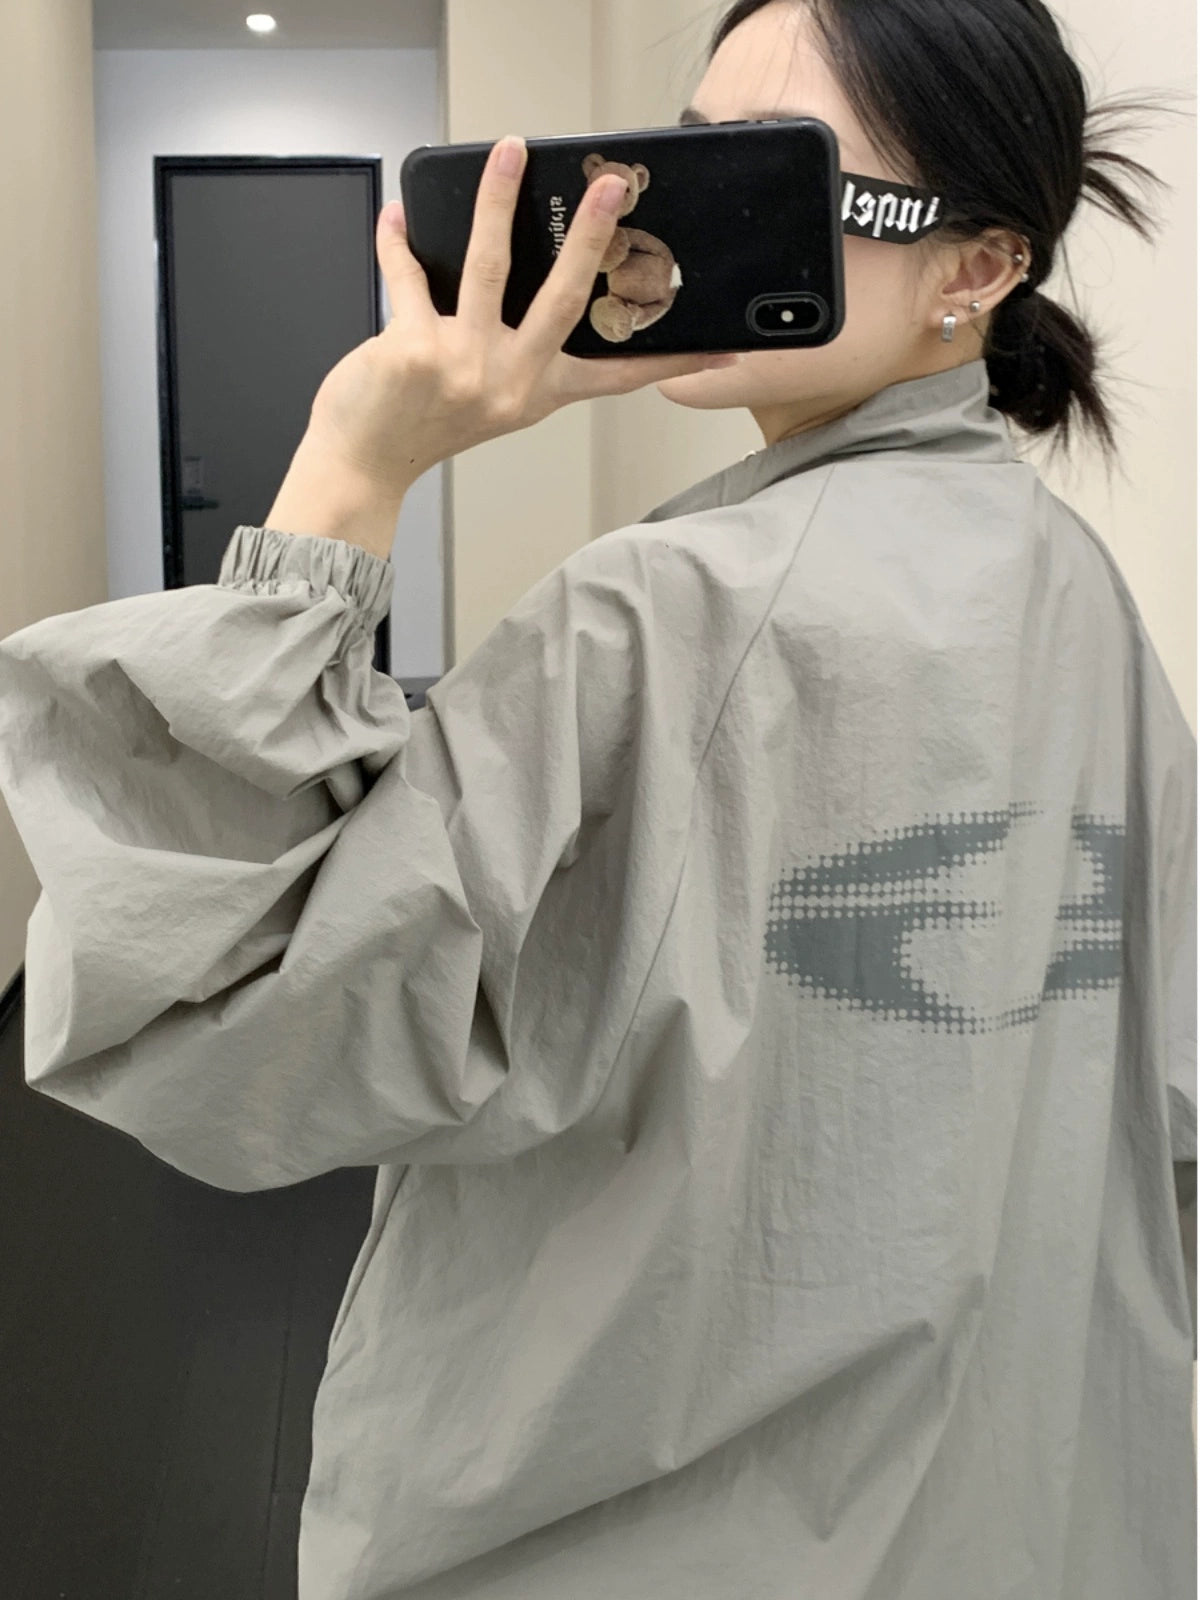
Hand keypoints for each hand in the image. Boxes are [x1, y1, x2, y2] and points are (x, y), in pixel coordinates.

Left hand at [300, 134, 739, 501]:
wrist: (365, 461)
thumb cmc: (422, 426)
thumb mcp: (490, 396)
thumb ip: (510, 346)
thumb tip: (518, 264)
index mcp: (537, 393)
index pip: (617, 377)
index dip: (670, 363)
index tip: (719, 351)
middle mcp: (509, 381)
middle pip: (564, 297)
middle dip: (593, 235)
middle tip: (612, 187)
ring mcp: (465, 366)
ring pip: (490, 266)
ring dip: (498, 200)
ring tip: (508, 152)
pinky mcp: (416, 350)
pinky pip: (409, 275)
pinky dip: (397, 242)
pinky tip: (396, 215)